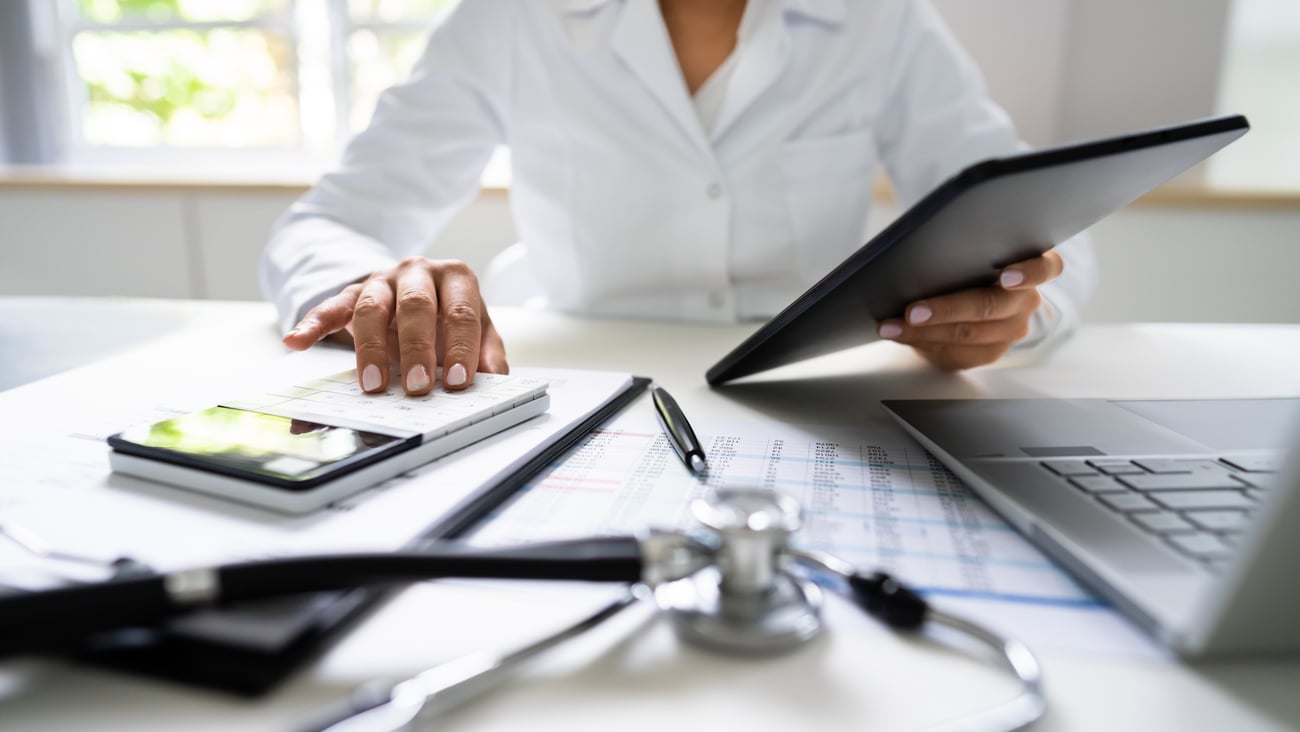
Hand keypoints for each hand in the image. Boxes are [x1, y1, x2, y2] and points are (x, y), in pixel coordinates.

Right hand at [282, 257, 507, 393]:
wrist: (414, 292)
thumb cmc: (448, 317)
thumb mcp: (476, 331)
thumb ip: (487, 353)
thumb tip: (497, 380)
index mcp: (455, 278)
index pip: (461, 312)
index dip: (462, 347)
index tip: (460, 381)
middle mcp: (417, 271)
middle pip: (416, 305)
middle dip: (417, 349)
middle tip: (417, 387)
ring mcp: (381, 280)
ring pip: (372, 306)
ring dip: (370, 348)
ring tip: (371, 384)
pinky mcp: (350, 292)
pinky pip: (330, 306)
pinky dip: (312, 323)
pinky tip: (296, 341)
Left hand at [875, 251, 1063, 369]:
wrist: (967, 298)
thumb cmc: (968, 265)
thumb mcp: (970, 252)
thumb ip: (963, 252)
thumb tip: (916, 257)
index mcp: (1033, 268)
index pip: (1046, 267)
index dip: (1028, 272)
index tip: (1005, 277)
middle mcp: (1026, 302)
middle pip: (990, 306)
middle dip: (947, 309)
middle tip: (912, 310)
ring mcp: (1011, 331)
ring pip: (968, 335)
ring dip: (924, 331)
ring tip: (892, 325)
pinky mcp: (990, 353)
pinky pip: (957, 353)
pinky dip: (923, 343)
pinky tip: (899, 335)